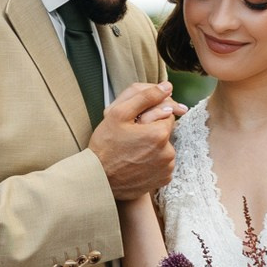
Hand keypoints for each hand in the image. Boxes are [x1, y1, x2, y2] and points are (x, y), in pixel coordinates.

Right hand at [89, 80, 179, 200]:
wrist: (98, 179)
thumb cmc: (105, 146)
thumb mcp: (119, 114)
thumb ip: (145, 97)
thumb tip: (167, 87)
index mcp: (160, 134)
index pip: (167, 113)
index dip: (152, 115)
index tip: (137, 122)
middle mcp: (168, 153)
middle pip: (166, 132)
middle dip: (153, 130)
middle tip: (132, 137)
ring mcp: (166, 169)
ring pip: (165, 148)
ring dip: (153, 146)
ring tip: (133, 150)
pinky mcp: (163, 180)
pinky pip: (163, 164)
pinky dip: (153, 161)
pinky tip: (137, 162)